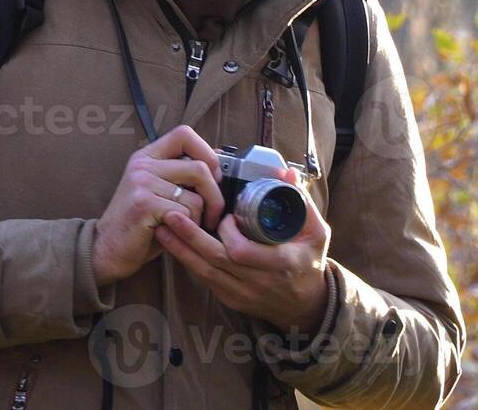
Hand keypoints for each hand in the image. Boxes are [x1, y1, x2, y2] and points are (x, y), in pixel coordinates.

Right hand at [90, 125, 224, 286]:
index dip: (206, 151)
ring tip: (188, 227)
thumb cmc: (140, 224)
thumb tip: (220, 160)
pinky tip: (175, 233)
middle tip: (213, 214)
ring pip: (196, 196)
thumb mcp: (158, 191)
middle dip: (215, 196)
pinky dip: (188, 228)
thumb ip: (181, 175)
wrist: (107, 249)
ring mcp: (141, 183)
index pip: (184, 134)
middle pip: (199, 168)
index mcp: (146, 157)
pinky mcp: (144, 204)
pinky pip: (185, 213)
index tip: (214, 175)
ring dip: (200, 218)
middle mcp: (143, 165)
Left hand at [154, 187, 331, 334]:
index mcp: (279, 264)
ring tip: (162, 226)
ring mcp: (241, 294)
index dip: (228, 234)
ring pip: (203, 272)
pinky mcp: (229, 299)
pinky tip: (173, 244)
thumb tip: (286, 172)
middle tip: (170, 214)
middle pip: (215, 261)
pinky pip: (204, 279)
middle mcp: (257, 283)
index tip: (224, 214)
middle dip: (190, 237)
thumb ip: (301, 202)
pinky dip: (188, 261)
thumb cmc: (309, 261)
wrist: (305, 305)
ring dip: (181, 249)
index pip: (242, 252)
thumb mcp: (315, 232)